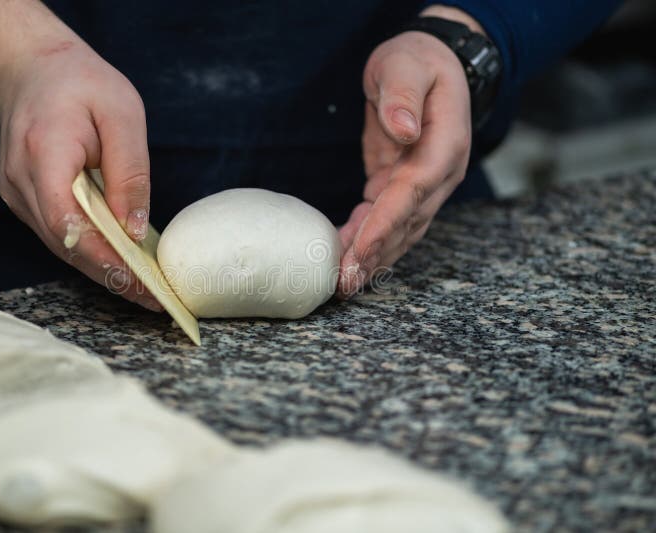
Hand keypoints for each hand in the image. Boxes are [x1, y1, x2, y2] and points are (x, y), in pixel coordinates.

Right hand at [0, 41, 161, 310]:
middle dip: (111, 275)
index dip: (102, 255)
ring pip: (61, 245)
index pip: (67, 219)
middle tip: (155, 299)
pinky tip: (123, 261)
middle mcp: (21, 181)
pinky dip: (91, 250)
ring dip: (103, 269)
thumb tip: (136, 228)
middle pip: (64, 243)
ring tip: (147, 290)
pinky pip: (59, 234)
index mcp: (44, 152)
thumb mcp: (122, 112)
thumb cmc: (81, 84)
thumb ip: (129, 171)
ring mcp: (17, 194)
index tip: (140, 279)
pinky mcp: (25, 200)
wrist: (30, 70)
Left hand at [337, 17, 474, 297]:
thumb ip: (404, 94)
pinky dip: (363, 241)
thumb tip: (405, 130)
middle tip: (344, 283)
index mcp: (445, 145)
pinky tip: (341, 258)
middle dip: (375, 254)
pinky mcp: (401, 188)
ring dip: (371, 259)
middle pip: (407, 222)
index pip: (414, 190)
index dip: (387, 221)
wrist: (428, 65)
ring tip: (342, 285)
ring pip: (398, 231)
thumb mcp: (405, 65)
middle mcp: (440, 173)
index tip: (360, 248)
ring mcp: (424, 185)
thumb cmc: (415, 62)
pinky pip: (384, 221)